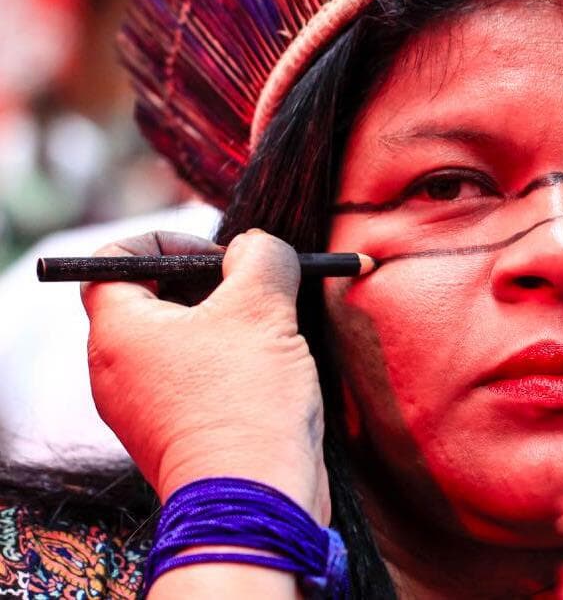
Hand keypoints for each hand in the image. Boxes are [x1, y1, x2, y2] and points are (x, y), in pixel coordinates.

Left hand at [81, 229, 329, 523]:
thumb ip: (262, 256)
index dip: (164, 241)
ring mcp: (142, 407)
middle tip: (254, 287)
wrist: (254, 499)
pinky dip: (226, 363)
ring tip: (271, 330)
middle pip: (151, 298)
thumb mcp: (261, 306)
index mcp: (118, 332)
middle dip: (207, 282)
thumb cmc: (246, 400)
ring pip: (177, 340)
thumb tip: (259, 247)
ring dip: (224, 323)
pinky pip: (191, 378)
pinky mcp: (173, 434)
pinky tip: (270, 370)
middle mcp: (117, 370)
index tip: (216, 253)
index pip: (112, 261)